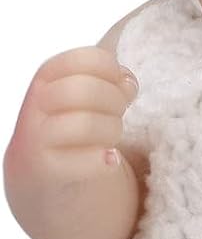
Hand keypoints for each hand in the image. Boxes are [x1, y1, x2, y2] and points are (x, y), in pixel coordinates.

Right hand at [6, 46, 138, 183]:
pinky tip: (110, 160)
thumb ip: (107, 83)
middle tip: (120, 113)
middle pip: (83, 90)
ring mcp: (35, 138)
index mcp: (46, 78)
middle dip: (114, 101)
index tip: (120, 83)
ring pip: (84, 124)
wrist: (41, 179)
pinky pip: (82, 161)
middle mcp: (35, 105)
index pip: (82, 59)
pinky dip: (104, 161)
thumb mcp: (85, 99)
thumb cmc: (71, 129)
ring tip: (113, 139)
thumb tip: (128, 82)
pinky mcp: (44, 170)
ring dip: (112, 130)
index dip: (111, 70)